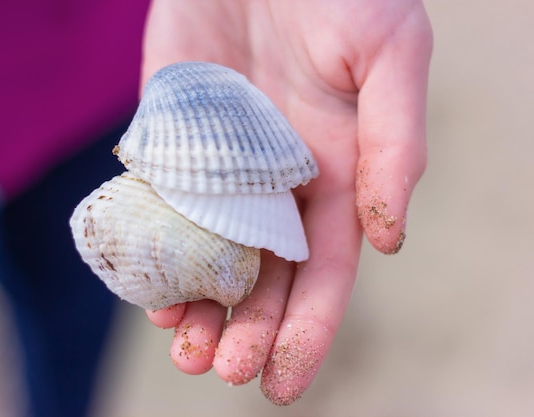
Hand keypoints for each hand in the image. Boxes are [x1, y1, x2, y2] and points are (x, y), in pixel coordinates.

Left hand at [140, 0, 431, 404]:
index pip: (324, 274)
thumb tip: (390, 237)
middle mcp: (277, 187)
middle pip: (264, 280)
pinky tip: (151, 294)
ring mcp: (221, 171)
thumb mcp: (388, 55)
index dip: (307, 330)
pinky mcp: (171, 146)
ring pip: (210, 259)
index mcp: (334, 178)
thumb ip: (395, 145)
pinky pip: (161, 214)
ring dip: (199, 310)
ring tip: (186, 351)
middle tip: (222, 371)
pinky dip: (156, 257)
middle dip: (247, 332)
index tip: (280, 380)